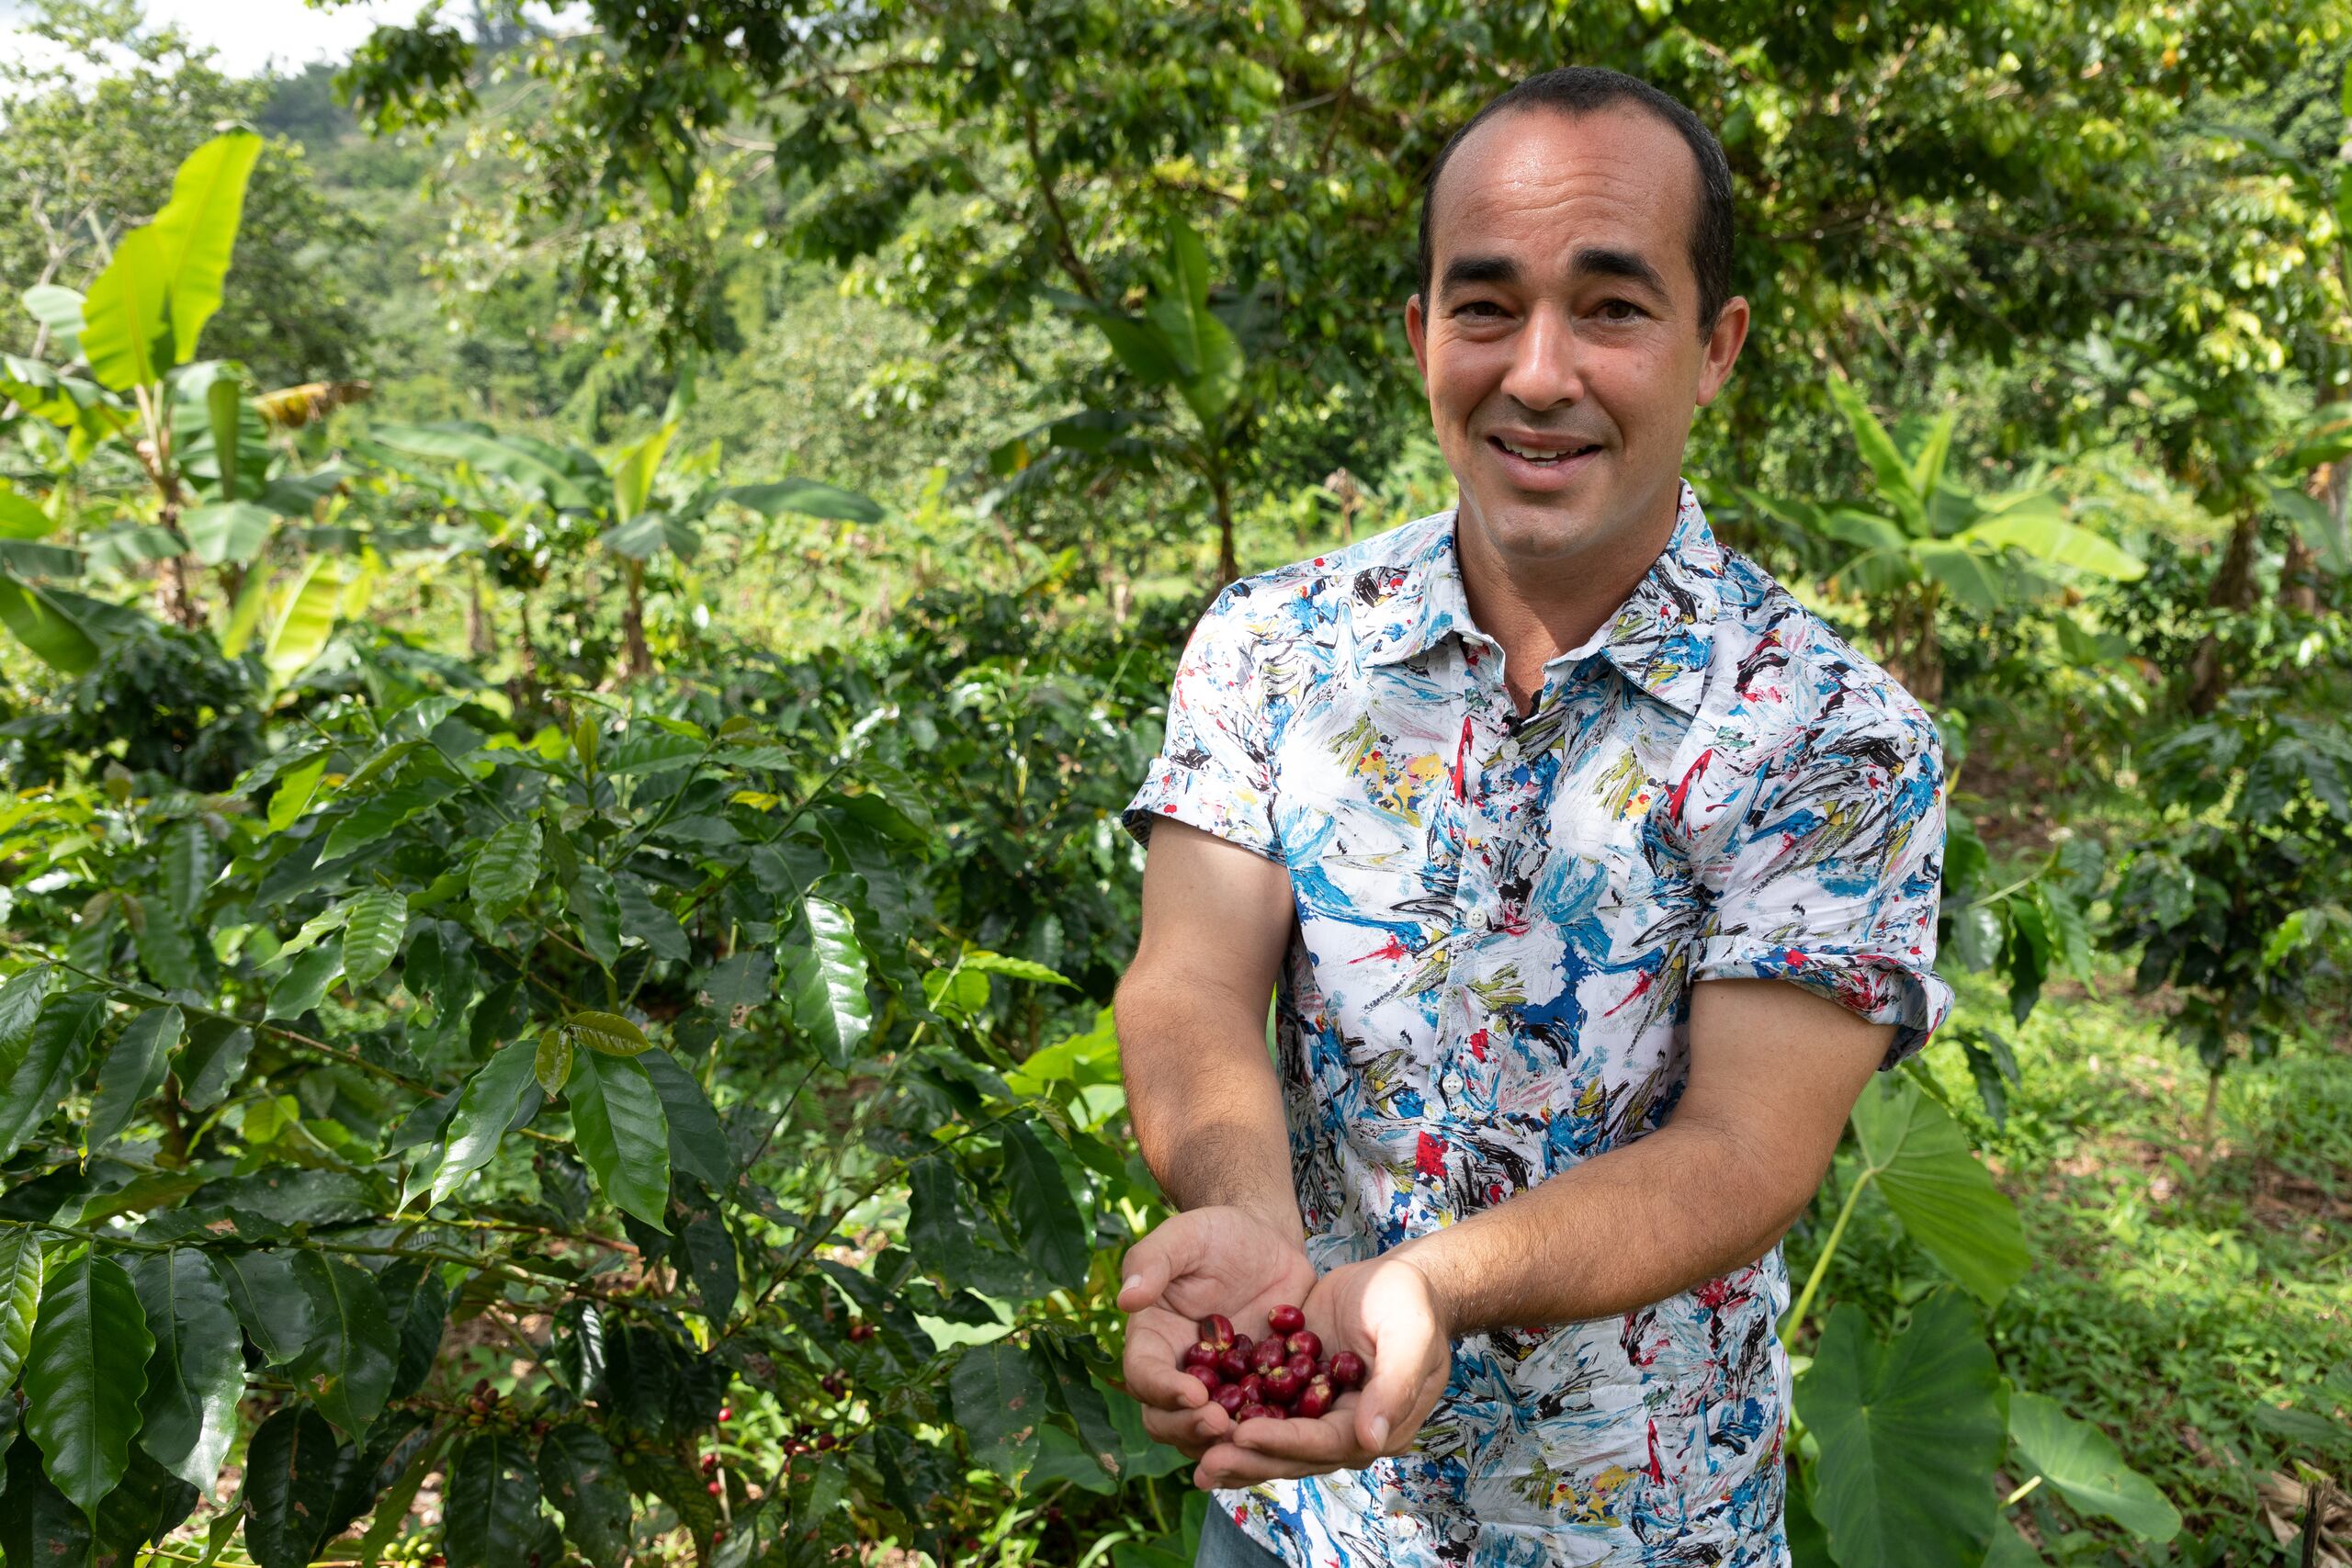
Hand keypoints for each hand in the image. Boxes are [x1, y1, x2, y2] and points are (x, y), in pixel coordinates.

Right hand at [1117, 1206, 1314, 1463]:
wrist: (1268, 1243)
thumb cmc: (1217, 1234)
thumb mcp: (1185, 1236)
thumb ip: (1153, 1261)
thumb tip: (1127, 1299)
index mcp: (1152, 1339)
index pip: (1144, 1376)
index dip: (1163, 1391)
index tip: (1194, 1394)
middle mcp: (1178, 1373)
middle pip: (1167, 1420)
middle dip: (1190, 1429)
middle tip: (1224, 1424)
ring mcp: (1217, 1390)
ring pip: (1208, 1436)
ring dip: (1226, 1443)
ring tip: (1254, 1436)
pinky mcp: (1256, 1396)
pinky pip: (1256, 1426)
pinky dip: (1267, 1436)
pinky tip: (1289, 1432)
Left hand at [1190, 1251, 1452, 1489]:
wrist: (1396, 1279)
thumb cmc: (1409, 1302)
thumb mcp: (1409, 1336)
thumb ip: (1393, 1387)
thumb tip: (1370, 1441)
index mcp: (1379, 1427)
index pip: (1325, 1443)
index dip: (1283, 1442)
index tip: (1242, 1435)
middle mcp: (1348, 1431)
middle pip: (1294, 1453)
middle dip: (1250, 1459)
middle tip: (1205, 1465)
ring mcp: (1322, 1413)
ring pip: (1275, 1440)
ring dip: (1237, 1450)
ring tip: (1195, 1461)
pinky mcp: (1300, 1391)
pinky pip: (1265, 1410)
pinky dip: (1236, 1418)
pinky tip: (1198, 1421)